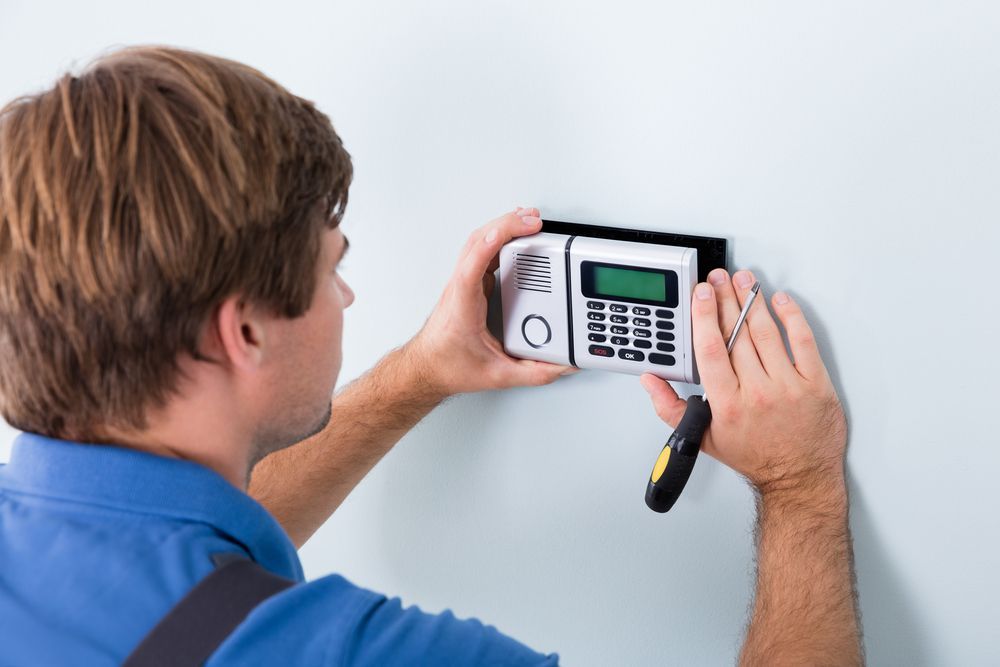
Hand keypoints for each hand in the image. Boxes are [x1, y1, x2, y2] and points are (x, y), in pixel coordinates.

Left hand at [407, 207, 576, 396]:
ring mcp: (462, 282)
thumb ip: (533, 373)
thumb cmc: (448, 366)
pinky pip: (480, 250)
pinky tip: (510, 232)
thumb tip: (560, 366)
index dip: (495, 241)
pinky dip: (496, 235)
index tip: (518, 229)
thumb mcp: (497, 375)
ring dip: (501, 225)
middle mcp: (460, 287)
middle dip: (507, 224)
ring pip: (478, 241)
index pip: (475, 264)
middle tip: (534, 219)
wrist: (426, 368)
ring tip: (527, 219)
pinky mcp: (467, 283)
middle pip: (478, 242)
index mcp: (464, 303)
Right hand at [640, 269, 846, 495]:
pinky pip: (803, 342)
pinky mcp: (815, 384)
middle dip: (726, 299)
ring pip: (766, 333)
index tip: (702, 293)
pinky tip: (781, 301)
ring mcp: (789, 386)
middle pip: (737, 335)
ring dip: (753, 301)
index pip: (711, 350)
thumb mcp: (703, 438)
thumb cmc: (754, 457)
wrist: (799, 478)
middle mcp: (757, 392)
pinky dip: (792, 317)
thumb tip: (651, 381)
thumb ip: (671, 408)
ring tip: (745, 281)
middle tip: (720, 278)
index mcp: (727, 404)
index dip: (705, 316)